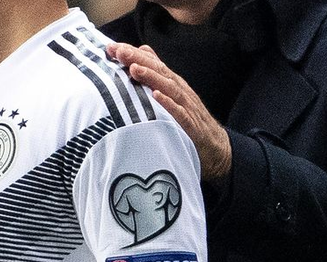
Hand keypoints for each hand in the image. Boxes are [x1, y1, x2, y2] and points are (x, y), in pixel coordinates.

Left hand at [106, 43, 231, 180]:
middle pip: (158, 71)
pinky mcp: (191, 126)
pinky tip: (156, 96)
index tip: (111, 48)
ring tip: (134, 69)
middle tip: (119, 52)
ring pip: (168, 87)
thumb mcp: (173, 96)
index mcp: (172, 84)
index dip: (133, 55)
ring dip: (151, 77)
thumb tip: (142, 53)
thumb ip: (158, 75)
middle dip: (138, 60)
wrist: (215, 147)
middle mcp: (179, 91)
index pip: (152, 64)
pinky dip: (168, 104)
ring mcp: (186, 107)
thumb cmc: (190, 122)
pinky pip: (180, 113)